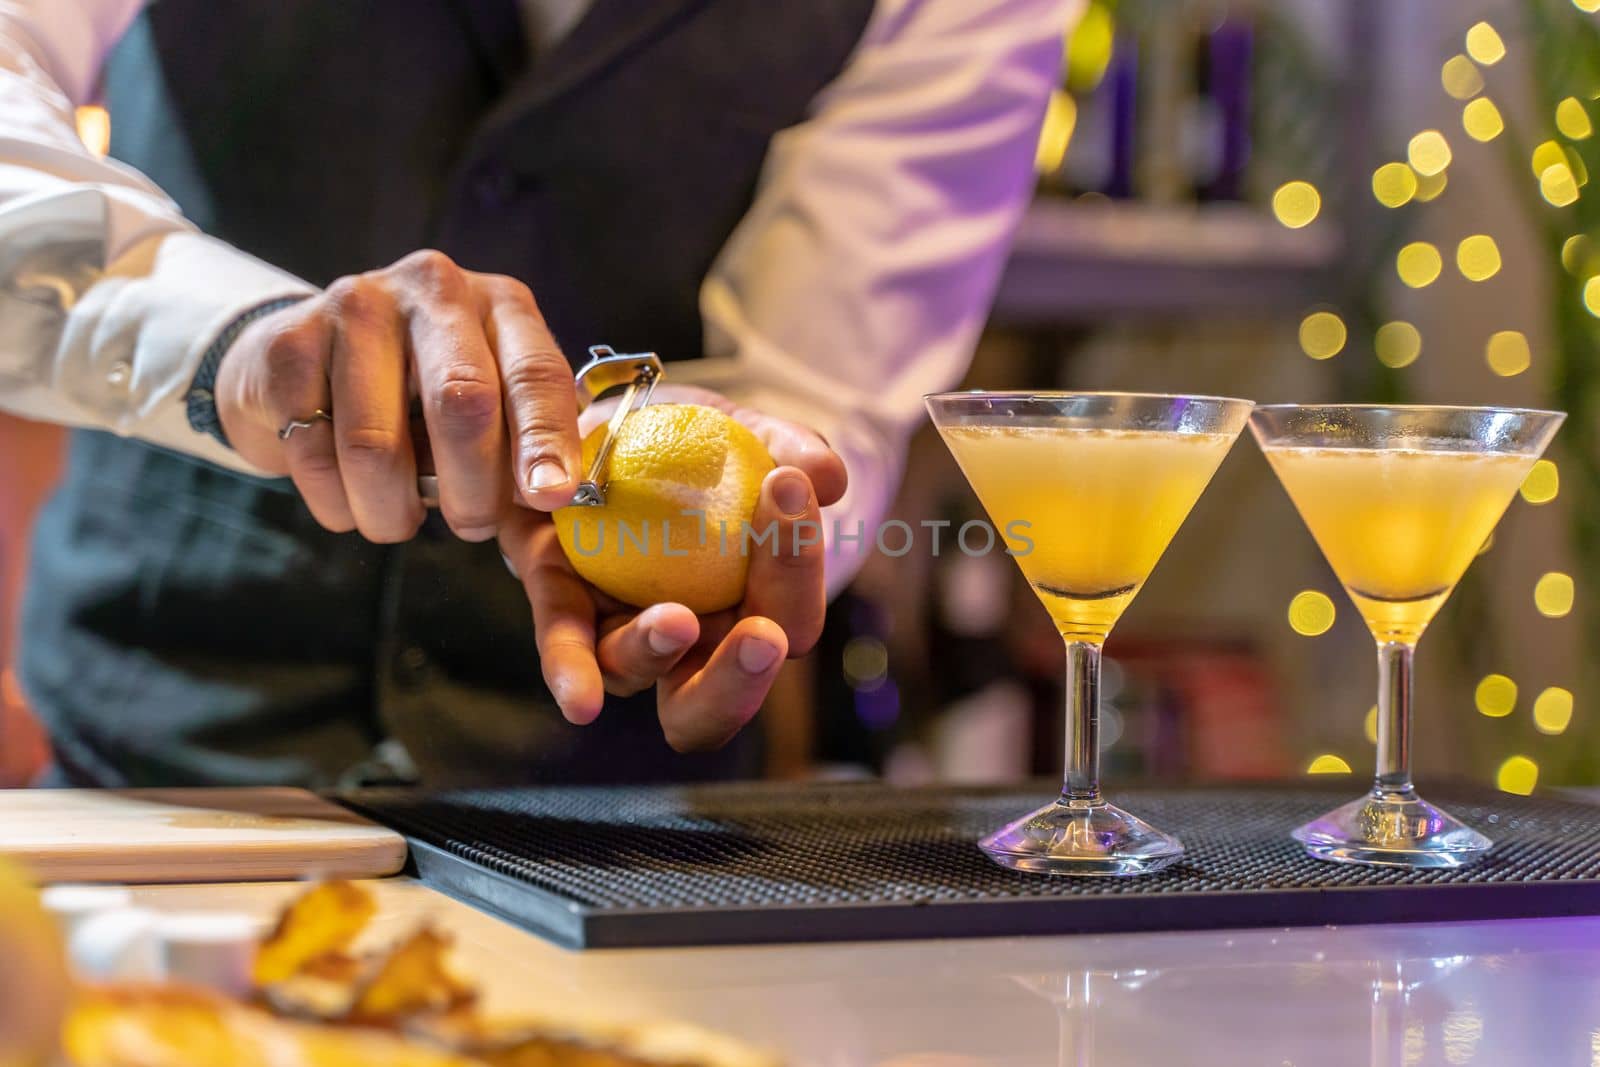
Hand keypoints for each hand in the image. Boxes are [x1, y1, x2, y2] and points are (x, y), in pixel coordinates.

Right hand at [215, 250, 582, 541]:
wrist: (305, 358)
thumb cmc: (419, 394)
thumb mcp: (488, 401)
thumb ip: (524, 444)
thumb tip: (551, 500)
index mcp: (500, 305)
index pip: (536, 372)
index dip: (546, 441)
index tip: (549, 498)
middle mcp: (433, 290)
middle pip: (461, 402)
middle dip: (472, 489)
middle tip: (471, 527)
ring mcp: (355, 307)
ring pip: (377, 444)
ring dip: (391, 510)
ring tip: (397, 522)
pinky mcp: (288, 343)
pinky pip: (314, 453)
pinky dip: (336, 503)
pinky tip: (348, 502)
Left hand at [498, 385, 847, 750]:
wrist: (622, 421)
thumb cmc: (709, 443)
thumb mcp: (754, 436)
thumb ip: (792, 450)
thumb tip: (829, 478)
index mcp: (749, 613)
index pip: (787, 625)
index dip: (798, 581)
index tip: (791, 499)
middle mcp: (685, 644)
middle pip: (714, 702)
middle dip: (740, 679)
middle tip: (763, 637)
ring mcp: (619, 631)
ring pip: (634, 674)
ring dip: (658, 653)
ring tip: (676, 620)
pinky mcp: (562, 603)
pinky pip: (565, 643)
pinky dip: (572, 669)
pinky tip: (580, 699)